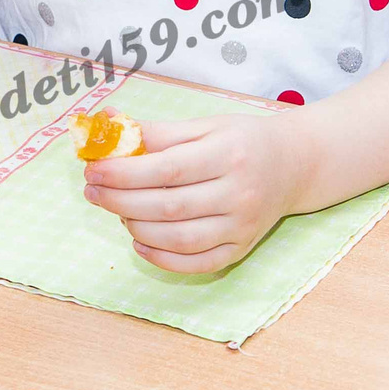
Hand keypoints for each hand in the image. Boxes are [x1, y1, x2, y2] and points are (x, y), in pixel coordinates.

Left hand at [83, 110, 316, 272]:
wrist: (295, 165)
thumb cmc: (244, 141)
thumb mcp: (206, 125)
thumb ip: (159, 132)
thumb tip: (107, 127)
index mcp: (229, 154)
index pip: (167, 168)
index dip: (124, 172)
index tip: (94, 169)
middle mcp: (239, 193)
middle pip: (168, 206)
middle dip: (120, 201)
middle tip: (93, 191)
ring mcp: (242, 225)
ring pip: (179, 238)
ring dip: (137, 228)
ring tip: (118, 212)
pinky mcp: (242, 248)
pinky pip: (198, 263)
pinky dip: (163, 258)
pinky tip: (140, 241)